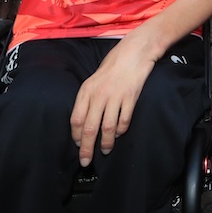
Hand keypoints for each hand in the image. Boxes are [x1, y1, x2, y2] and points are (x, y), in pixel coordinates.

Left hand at [70, 40, 154, 165]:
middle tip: (86, 161)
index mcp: (86, 91)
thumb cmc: (114, 65)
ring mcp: (115, 97)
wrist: (135, 51)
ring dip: (106, 143)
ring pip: (107, 128)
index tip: (78, 146)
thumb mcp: (94, 80)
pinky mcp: (130, 98)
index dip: (76, 136)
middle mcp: (99, 95)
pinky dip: (121, 131)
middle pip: (89, 128)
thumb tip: (83, 122)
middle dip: (87, 148)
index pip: (76, 119)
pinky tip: (120, 134)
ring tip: (106, 150)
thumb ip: (88, 98)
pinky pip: (124, 120)